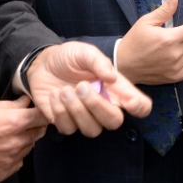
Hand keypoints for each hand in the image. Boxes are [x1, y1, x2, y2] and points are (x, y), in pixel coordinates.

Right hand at [0, 96, 47, 182]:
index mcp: (14, 122)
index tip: (38, 111)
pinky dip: (12, 156)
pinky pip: (17, 162)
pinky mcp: (4, 173)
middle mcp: (17, 143)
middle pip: (39, 133)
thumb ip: (10, 105)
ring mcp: (11, 160)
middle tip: (18, 123)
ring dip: (22, 142)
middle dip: (33, 126)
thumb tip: (26, 102)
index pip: (44, 116)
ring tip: (2, 137)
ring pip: (28, 148)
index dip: (42, 112)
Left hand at [28, 43, 150, 136]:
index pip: (139, 105)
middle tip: (81, 86)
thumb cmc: (69, 58)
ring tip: (64, 90)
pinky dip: (60, 111)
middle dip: (98, 106)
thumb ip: (98, 62)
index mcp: (116, 89)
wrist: (42, 64)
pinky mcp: (66, 123)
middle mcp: (104, 106)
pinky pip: (68, 128)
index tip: (130, 103)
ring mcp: (85, 117)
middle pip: (114, 122)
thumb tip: (112, 77)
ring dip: (77, 110)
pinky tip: (55, 95)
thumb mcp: (84, 52)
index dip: (140, 107)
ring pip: (92, 130)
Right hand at [113, 0, 182, 83]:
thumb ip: (164, 11)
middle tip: (172, 36)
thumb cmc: (134, 41)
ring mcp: (176, 67)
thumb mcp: (146, 22)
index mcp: (169, 38)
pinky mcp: (176, 77)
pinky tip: (180, 58)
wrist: (124, 65)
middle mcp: (175, 54)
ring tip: (173, 48)